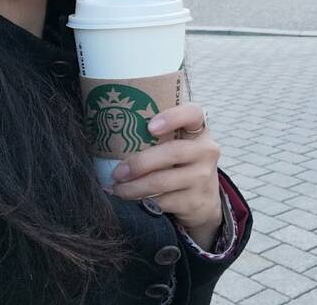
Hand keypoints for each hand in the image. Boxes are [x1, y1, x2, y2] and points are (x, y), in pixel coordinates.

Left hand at [111, 104, 221, 246]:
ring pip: (162, 181)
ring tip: (117, 188)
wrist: (205, 201)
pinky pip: (162, 201)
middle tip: (117, 173)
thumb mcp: (179, 146)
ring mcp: (203, 178)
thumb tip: (109, 137)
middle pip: (172, 152)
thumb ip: (158, 138)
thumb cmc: (181, 166)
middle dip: (139, 163)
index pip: (193, 113)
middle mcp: (206, 151)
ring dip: (133, 187)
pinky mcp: (196, 202)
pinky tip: (131, 201)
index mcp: (199, 131)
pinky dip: (142, 202)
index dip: (172, 117)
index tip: (150, 127)